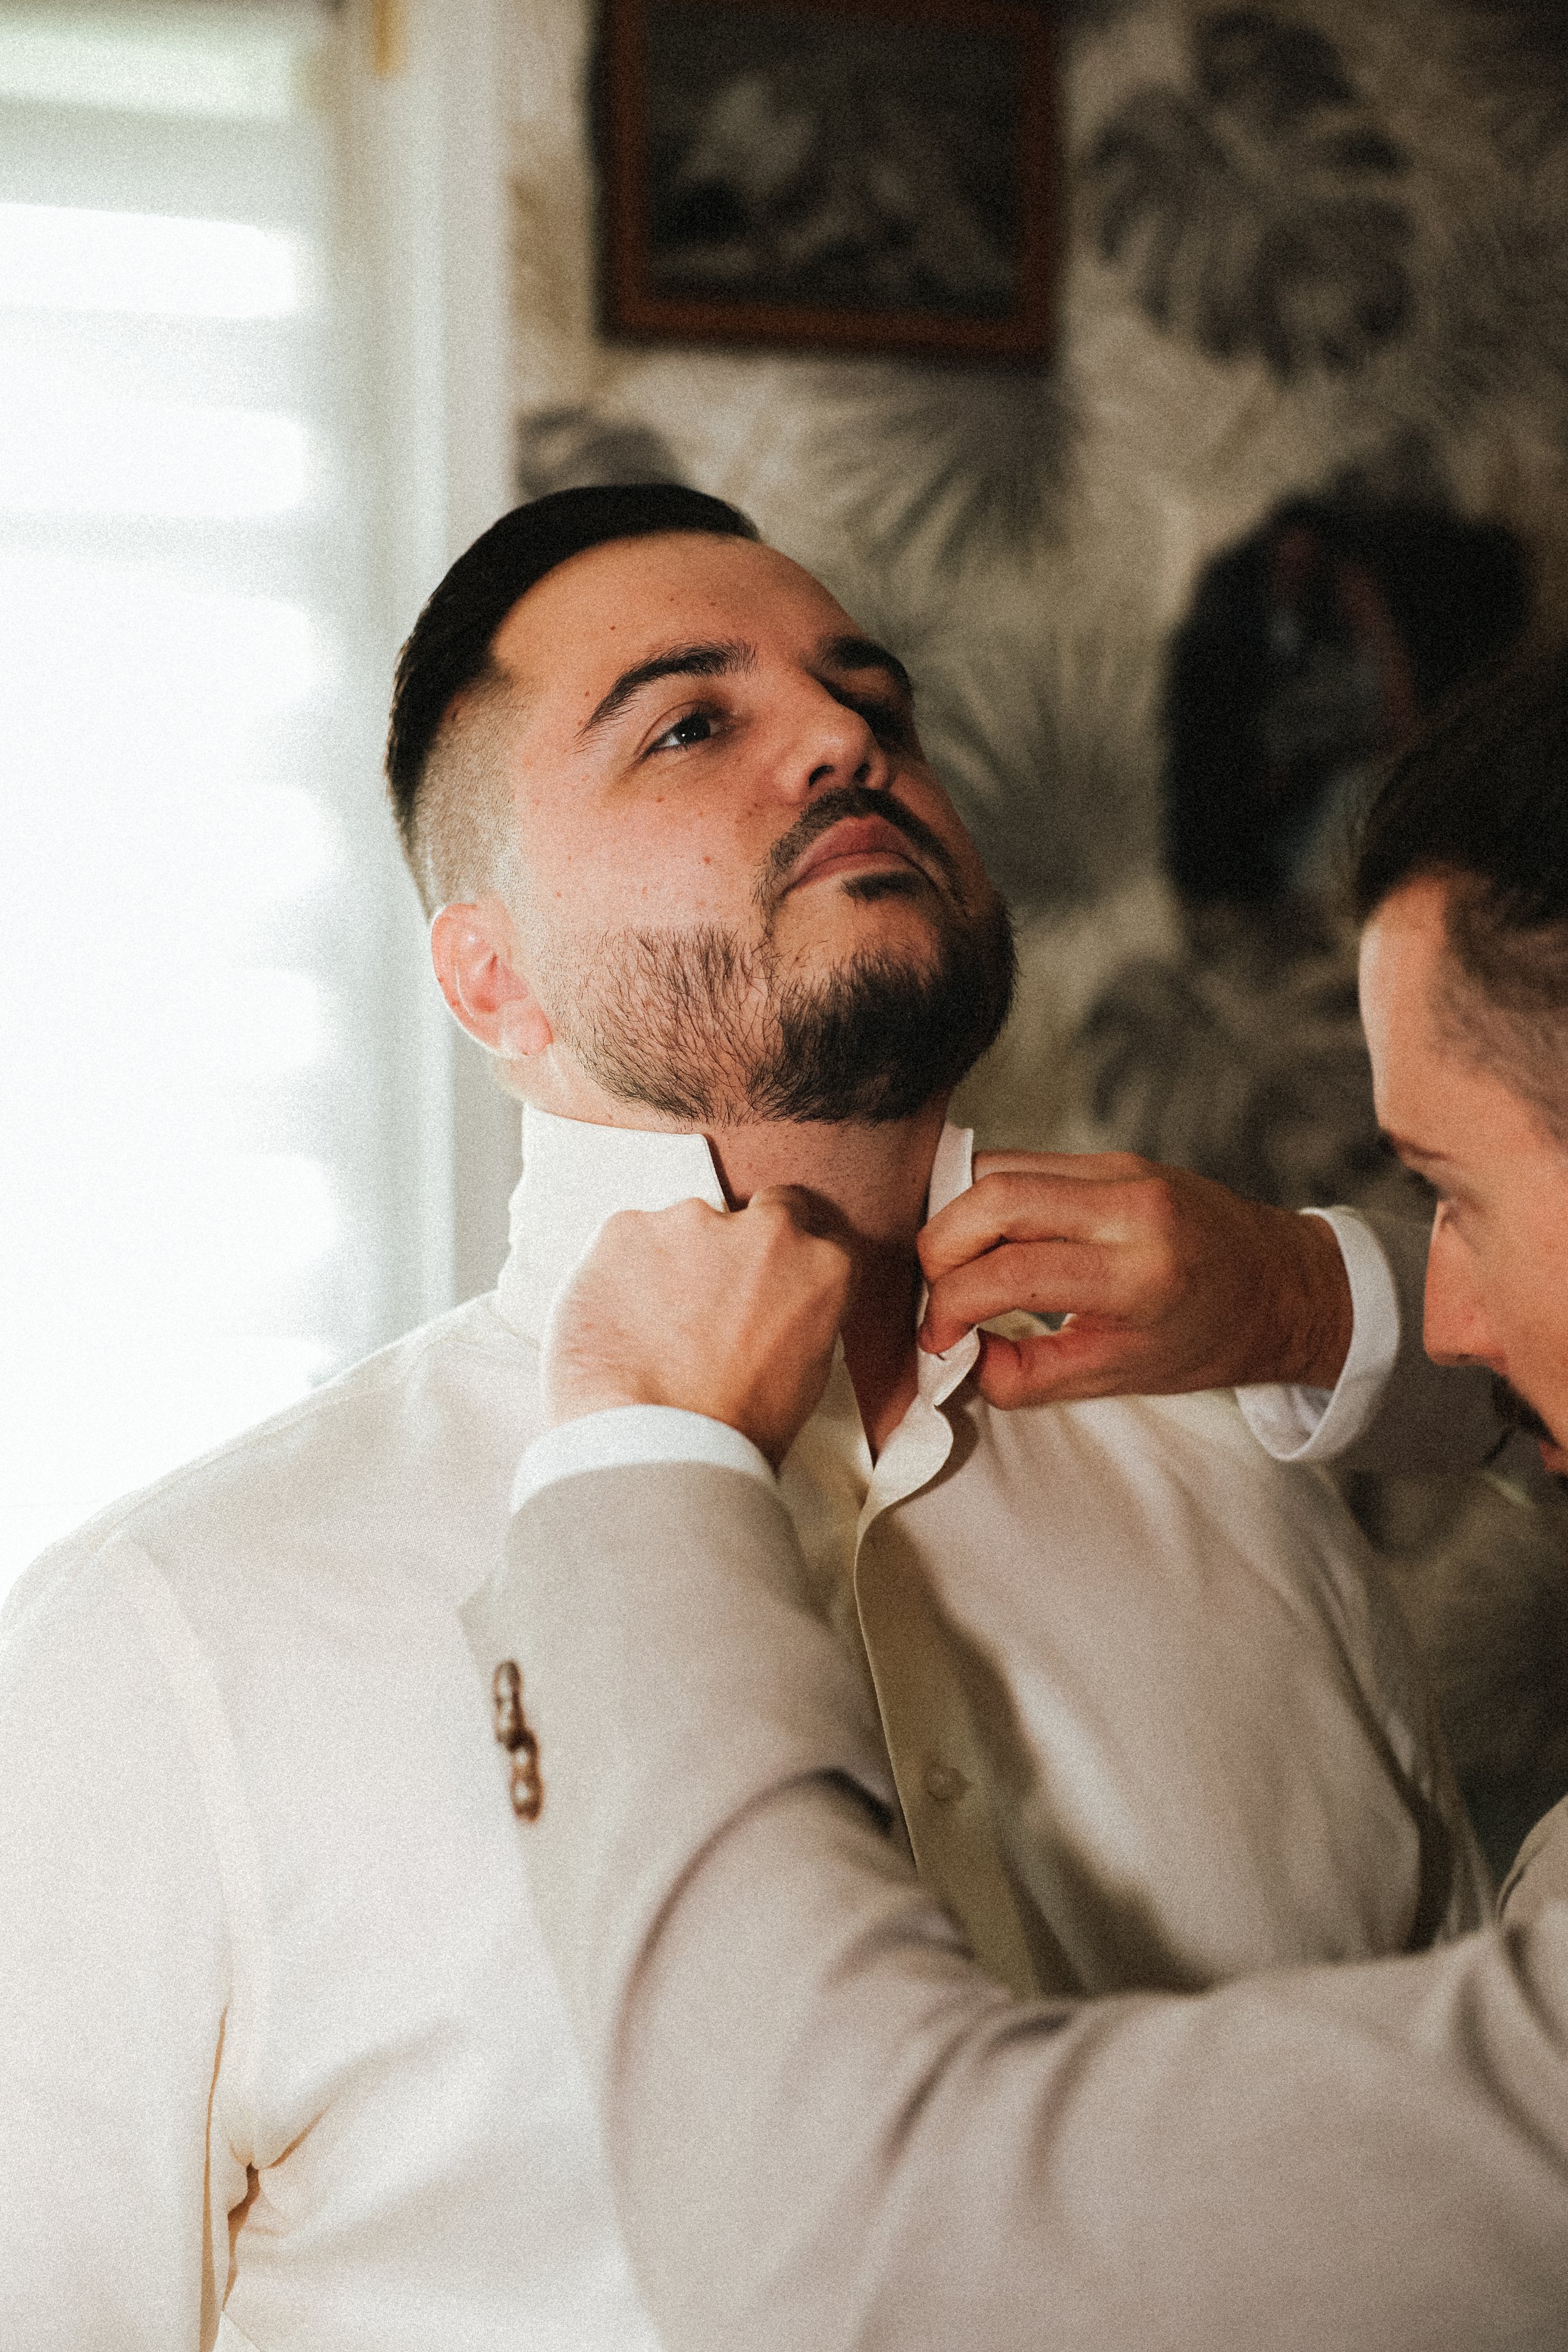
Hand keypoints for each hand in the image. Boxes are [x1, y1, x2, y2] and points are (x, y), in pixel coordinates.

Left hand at [543, 1190, 853, 1468]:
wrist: (658, 1448)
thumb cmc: (731, 1435)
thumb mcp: (805, 1378)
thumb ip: (798, 1318)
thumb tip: (777, 1311)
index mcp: (822, 1267)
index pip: (813, 1231)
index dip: (783, 1260)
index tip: (763, 1280)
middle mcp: (765, 1233)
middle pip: (754, 1216)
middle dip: (733, 1249)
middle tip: (706, 1305)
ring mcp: (694, 1223)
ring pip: (683, 1231)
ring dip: (671, 1266)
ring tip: (652, 1332)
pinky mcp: (628, 1230)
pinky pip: (626, 1242)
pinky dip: (620, 1274)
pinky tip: (620, 1325)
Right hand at [917, 1150, 1352, 1410]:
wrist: (1285, 1286)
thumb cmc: (1210, 1340)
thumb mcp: (1117, 1378)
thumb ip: (1025, 1375)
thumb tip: (955, 1358)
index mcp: (1138, 1275)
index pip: (1007, 1272)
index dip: (949, 1308)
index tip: (938, 1340)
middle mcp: (1130, 1207)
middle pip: (992, 1195)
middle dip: (939, 1247)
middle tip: (936, 1295)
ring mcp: (1121, 1170)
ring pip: (999, 1166)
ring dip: (959, 1218)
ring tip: (960, 1271)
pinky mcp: (1114, 1156)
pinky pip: (1028, 1164)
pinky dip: (992, 1201)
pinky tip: (993, 1244)